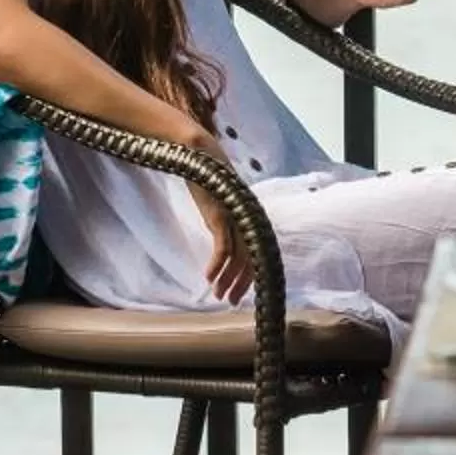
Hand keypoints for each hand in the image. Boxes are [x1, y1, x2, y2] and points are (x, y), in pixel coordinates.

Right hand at [188, 171, 255, 305]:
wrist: (198, 153)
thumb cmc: (210, 177)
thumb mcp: (222, 203)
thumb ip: (228, 220)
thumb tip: (225, 242)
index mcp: (250, 217)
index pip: (257, 253)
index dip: (250, 276)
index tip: (240, 292)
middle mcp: (248, 218)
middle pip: (250, 259)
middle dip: (241, 284)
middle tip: (231, 301)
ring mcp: (235, 216)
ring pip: (237, 257)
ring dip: (227, 279)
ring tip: (218, 294)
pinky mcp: (221, 214)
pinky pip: (222, 245)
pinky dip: (216, 263)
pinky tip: (209, 277)